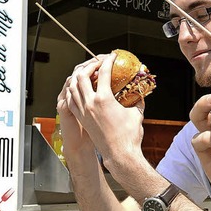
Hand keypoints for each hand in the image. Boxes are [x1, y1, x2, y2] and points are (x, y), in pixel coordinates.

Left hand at [59, 52, 144, 166]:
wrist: (119, 153)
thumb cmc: (129, 136)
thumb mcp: (137, 113)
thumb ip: (137, 99)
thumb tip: (140, 91)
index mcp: (103, 99)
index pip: (102, 73)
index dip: (108, 61)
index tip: (112, 56)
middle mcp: (89, 103)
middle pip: (82, 75)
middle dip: (89, 65)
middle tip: (98, 62)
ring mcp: (82, 111)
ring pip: (73, 87)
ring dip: (79, 76)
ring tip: (87, 72)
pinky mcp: (80, 118)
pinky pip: (71, 99)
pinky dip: (74, 90)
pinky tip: (80, 89)